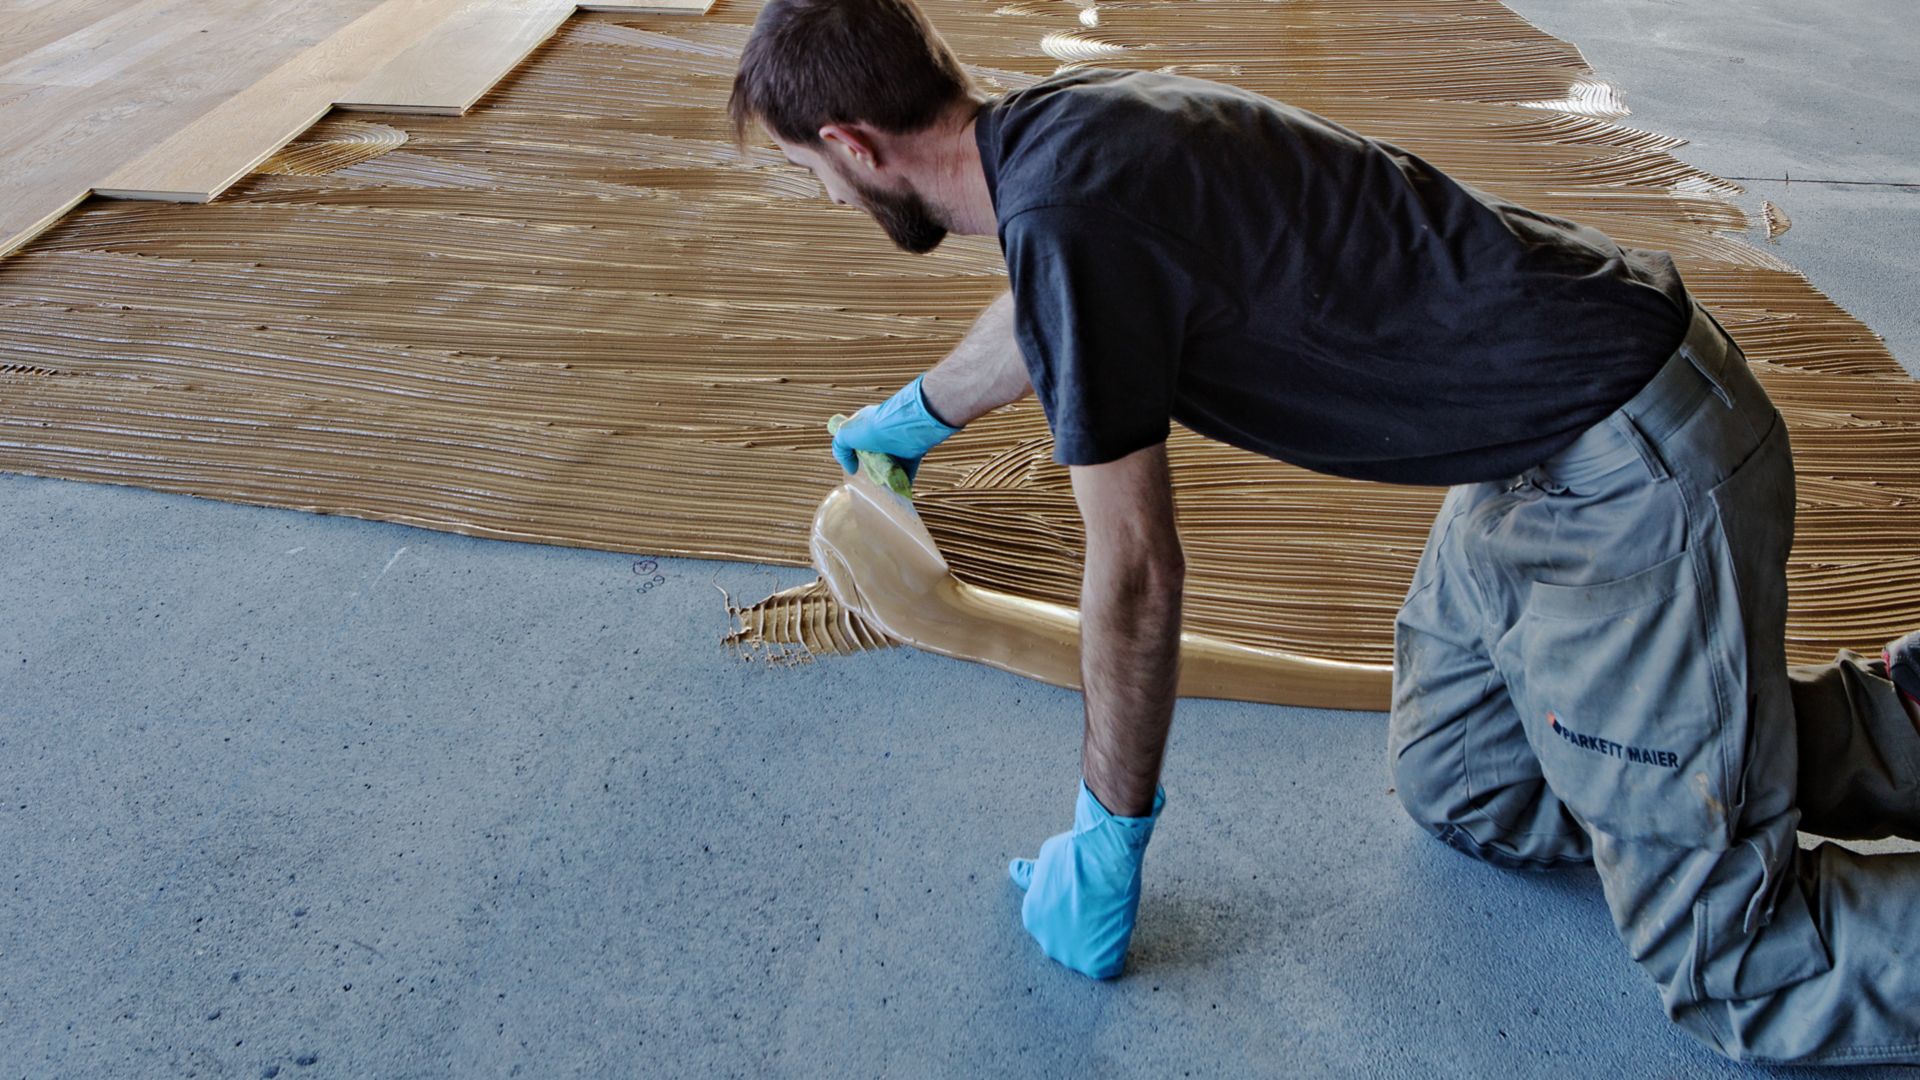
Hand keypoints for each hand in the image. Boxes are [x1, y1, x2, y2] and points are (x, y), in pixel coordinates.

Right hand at [830, 375, 959, 481]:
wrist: (903, 428)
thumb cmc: (872, 428)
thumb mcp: (845, 434)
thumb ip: (840, 449)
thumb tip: (851, 468)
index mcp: (866, 425)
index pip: (858, 439)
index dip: (855, 452)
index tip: (854, 465)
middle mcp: (882, 434)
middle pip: (874, 455)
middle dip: (871, 467)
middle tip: (868, 479)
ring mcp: (897, 444)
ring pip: (889, 464)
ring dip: (885, 477)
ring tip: (881, 488)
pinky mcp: (911, 454)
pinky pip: (905, 471)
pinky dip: (901, 482)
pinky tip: (895, 491)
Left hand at [1009, 781, 1164, 978]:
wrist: (1104, 858)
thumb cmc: (1077, 853)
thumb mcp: (1046, 860)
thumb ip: (1032, 875)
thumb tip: (1015, 869)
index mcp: (1032, 918)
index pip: (1053, 922)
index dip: (1073, 908)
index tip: (1085, 894)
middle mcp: (1045, 942)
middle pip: (1067, 943)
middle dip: (1081, 927)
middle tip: (1098, 904)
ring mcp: (1070, 957)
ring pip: (1087, 956)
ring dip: (1099, 941)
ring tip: (1109, 914)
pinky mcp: (1095, 965)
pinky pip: (1107, 967)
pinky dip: (1115, 953)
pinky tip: (1118, 930)